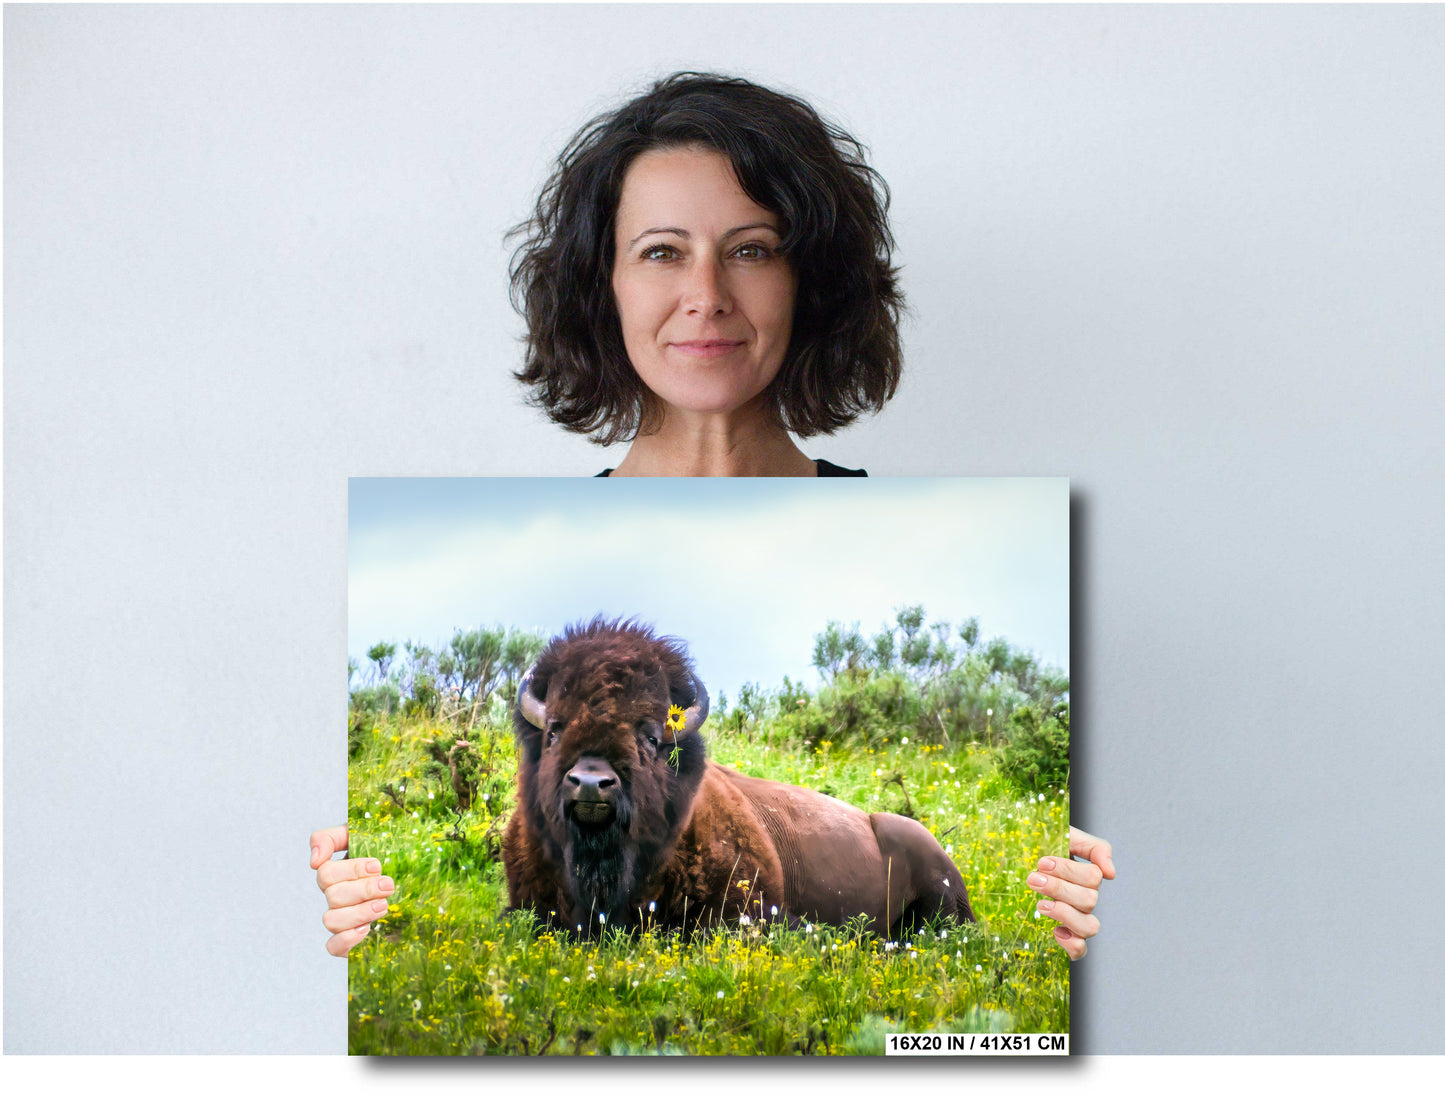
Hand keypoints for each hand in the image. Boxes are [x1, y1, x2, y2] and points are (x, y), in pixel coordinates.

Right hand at [310, 825, 395, 956]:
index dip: (351, 870)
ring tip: (383, 905)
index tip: (377, 865)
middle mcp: (336, 897)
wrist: (413, 876)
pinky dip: (347, 940)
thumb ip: (330, 837)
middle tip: (388, 884)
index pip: (326, 873)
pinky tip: (366, 929)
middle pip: (333, 896)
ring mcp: (342, 918)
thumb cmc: (386, 852)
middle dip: (364, 890)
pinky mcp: (350, 940)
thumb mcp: (361, 835)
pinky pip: (333, 947)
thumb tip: (314, 860)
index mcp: (336, 873)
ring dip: (359, 912)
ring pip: (331, 921)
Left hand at [1027, 826, 1114, 960]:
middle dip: (1058, 888)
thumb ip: (1094, 847)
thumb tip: (1111, 873)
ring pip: (1089, 927)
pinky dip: (1071, 944)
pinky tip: (1054, 931)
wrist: (1016, 860)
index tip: (1042, 862)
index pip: (1093, 878)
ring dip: (1064, 914)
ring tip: (1040, 904)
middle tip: (1033, 878)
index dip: (1068, 870)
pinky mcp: (1065, 937)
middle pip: (1089, 900)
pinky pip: (1079, 950)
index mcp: (1087, 877)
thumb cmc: (1042, 848)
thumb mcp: (1067, 837)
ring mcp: (1077, 919)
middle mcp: (1085, 900)